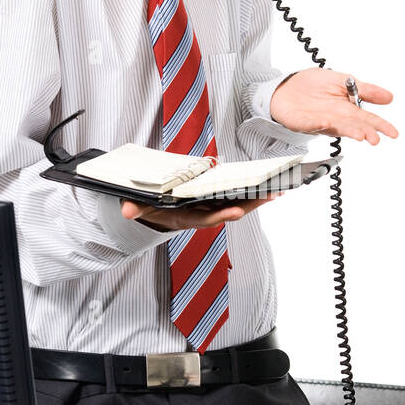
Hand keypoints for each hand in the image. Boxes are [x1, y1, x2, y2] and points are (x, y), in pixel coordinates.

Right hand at [121, 195, 278, 231]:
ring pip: (237, 204)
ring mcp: (210, 208)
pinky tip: (268, 185)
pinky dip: (251, 192)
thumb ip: (135, 208)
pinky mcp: (215, 200)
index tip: (237, 211)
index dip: (221, 215)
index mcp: (185, 218)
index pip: (206, 219)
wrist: (155, 212)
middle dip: (250, 205)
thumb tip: (127, 211)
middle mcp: (201, 215)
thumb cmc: (149, 208)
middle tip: (270, 195)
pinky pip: (236, 196)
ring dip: (256, 199)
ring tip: (277, 189)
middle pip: (229, 211)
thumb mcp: (139, 207)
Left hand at [269, 69, 396, 144]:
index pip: (368, 119)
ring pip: (338, 127)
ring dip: (349, 131)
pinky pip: (314, 123)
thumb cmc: (313, 85)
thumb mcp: (344, 81)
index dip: (381, 125)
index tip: (392, 133)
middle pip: (355, 126)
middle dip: (365, 132)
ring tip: (360, 135)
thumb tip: (389, 97)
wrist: (287, 88)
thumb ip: (365, 90)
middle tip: (375, 137)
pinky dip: (321, 124)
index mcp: (348, 109)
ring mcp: (322, 121)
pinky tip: (328, 123)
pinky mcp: (306, 122)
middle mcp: (338, 118)